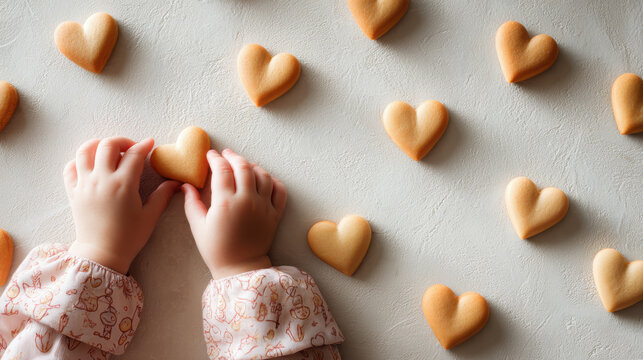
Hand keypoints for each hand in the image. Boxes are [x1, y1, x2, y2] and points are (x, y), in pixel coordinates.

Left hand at [65, 137, 179, 273]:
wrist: (101, 254)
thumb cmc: (128, 237)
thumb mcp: (150, 216)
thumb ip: (163, 195)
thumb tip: (175, 182)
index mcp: (123, 184)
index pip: (134, 154)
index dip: (144, 146)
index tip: (150, 144)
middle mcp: (102, 179)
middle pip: (108, 145)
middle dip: (122, 141)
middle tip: (132, 147)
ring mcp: (85, 184)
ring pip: (85, 151)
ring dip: (98, 145)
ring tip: (109, 151)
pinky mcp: (73, 192)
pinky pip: (71, 167)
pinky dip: (80, 161)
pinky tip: (91, 166)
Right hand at [182, 149, 286, 278]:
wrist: (240, 267)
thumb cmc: (216, 249)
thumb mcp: (198, 226)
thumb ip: (191, 203)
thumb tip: (185, 185)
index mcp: (225, 203)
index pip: (222, 170)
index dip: (215, 159)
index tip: (210, 156)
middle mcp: (247, 201)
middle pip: (244, 167)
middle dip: (233, 157)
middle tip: (226, 155)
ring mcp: (264, 207)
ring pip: (263, 175)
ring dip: (252, 166)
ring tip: (243, 165)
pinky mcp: (275, 214)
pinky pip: (279, 190)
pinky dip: (272, 180)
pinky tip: (263, 179)